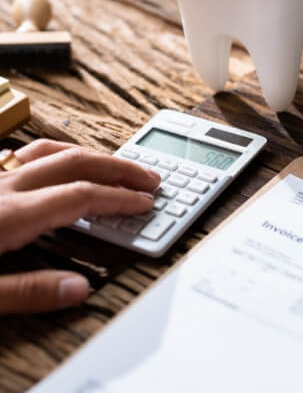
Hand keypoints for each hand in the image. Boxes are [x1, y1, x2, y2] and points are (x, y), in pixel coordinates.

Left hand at [0, 139, 159, 313]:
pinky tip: (65, 161)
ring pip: (53, 150)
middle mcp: (4, 187)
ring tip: (116, 165)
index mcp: (9, 215)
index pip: (80, 196)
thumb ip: (27, 292)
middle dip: (119, 169)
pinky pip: (28, 151)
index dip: (119, 198)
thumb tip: (78, 288)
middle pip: (76, 162)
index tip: (145, 203)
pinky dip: (59, 152)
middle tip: (148, 178)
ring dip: (92, 156)